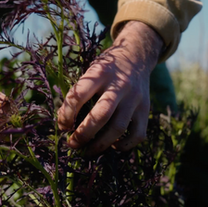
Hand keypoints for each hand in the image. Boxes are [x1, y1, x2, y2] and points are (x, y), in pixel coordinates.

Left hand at [57, 21, 163, 154]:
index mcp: (100, 72)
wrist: (136, 54)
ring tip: (86, 152)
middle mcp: (120, 85)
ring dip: (99, 145)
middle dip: (83, 134)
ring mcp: (135, 98)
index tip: (62, 126)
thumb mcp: (90, 71)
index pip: (79, 96)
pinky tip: (112, 146)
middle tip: (72, 144)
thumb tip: (64, 124)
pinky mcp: (145, 109)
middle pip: (100, 115)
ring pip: (118, 128)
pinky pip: (137, 134)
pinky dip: (124, 145)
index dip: (67, 114)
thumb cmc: (105, 68)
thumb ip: (79, 93)